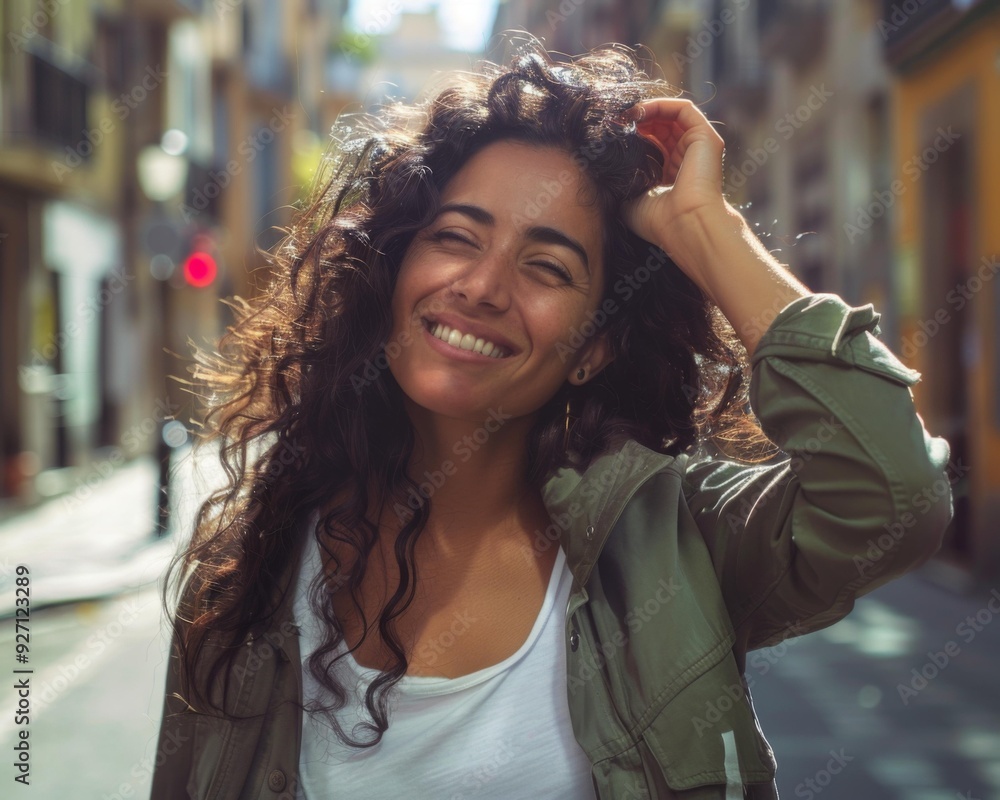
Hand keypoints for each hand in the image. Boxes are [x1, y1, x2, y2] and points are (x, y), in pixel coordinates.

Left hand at [622, 98, 731, 280]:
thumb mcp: (630, 197)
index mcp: (670, 175)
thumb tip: (604, 160)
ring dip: (646, 110)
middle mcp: (685, 159)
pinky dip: (660, 105)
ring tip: (624, 115)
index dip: (631, 136)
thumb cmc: (658, 220)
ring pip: (670, 115)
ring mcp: (697, 147)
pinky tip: (639, 112)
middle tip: (614, 122)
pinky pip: (682, 109)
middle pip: (660, 127)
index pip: (651, 145)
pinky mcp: (706, 137)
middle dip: (636, 121)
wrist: (684, 225)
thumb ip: (622, 177)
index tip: (609, 135)